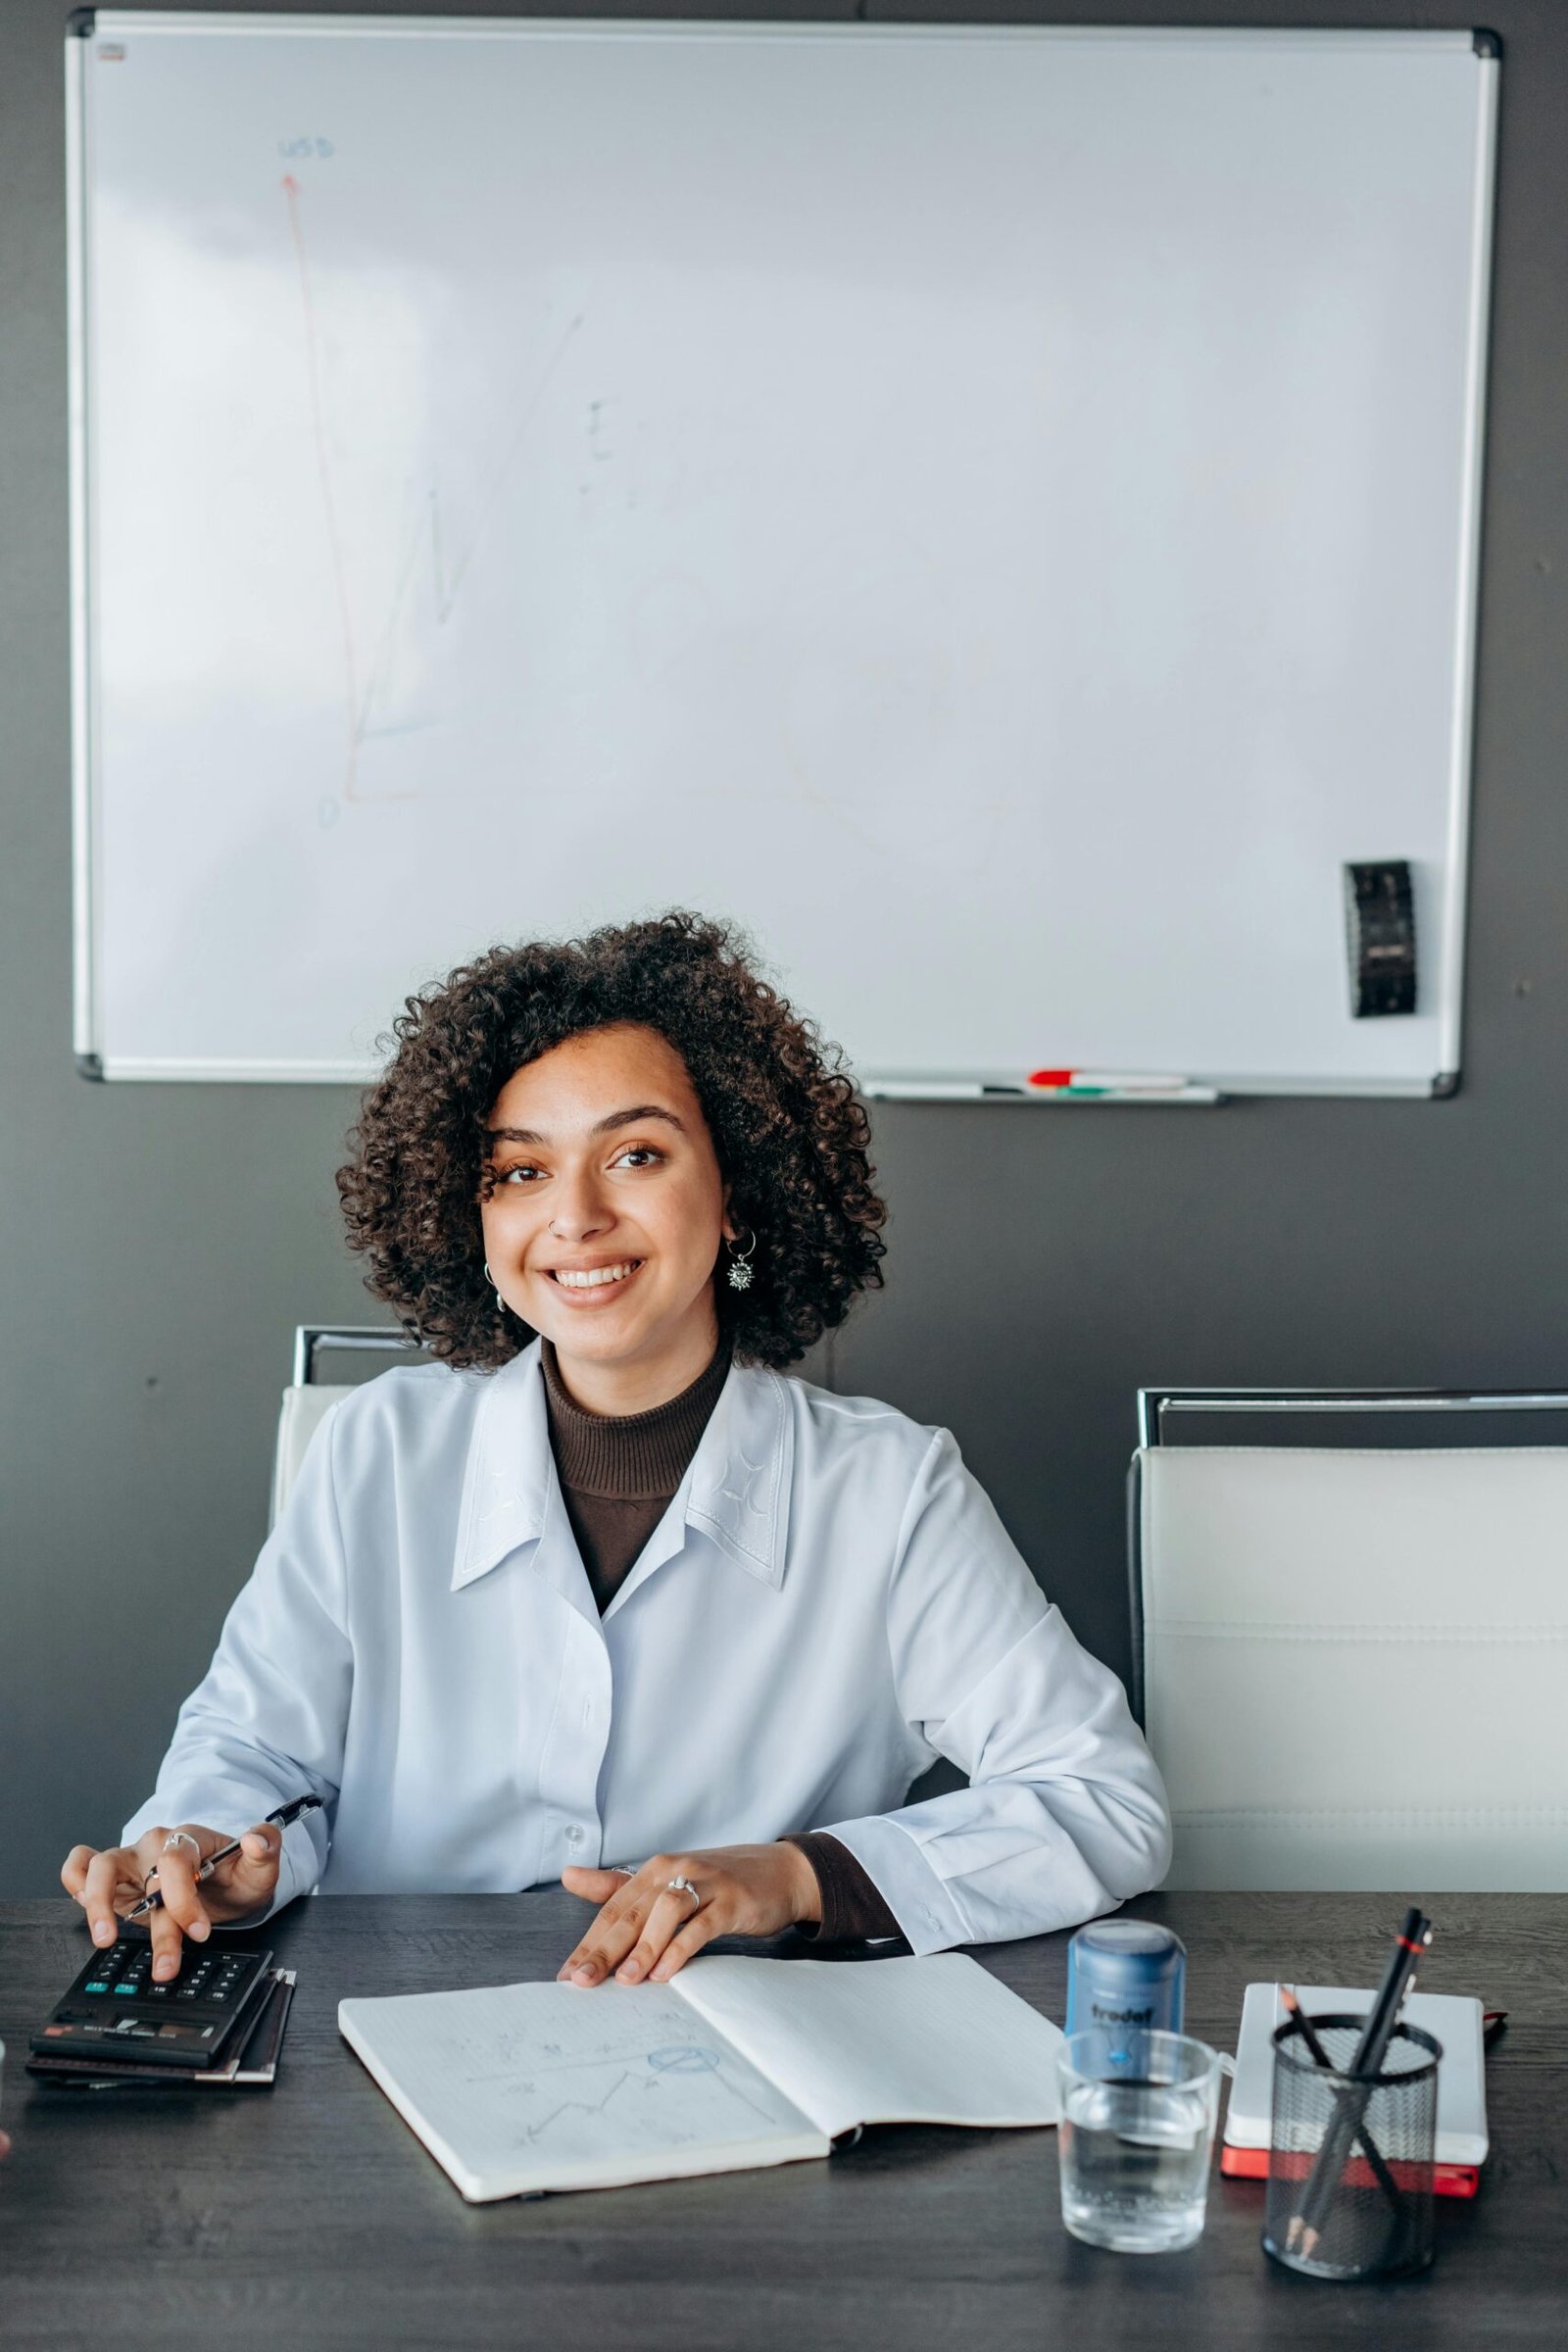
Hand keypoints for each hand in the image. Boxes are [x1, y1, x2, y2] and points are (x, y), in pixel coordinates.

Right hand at [60, 1822, 283, 1981]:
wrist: (223, 1882)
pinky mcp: (113, 1877)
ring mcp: (131, 1860)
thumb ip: (265, 1849)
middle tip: (164, 1962)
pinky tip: (87, 1911)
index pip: (175, 1860)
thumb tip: (255, 1839)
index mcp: (188, 1838)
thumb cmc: (236, 1875)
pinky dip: (74, 1882)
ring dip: (97, 1904)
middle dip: (149, 1922)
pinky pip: (79, 1865)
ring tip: (105, 1940)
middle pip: (140, 1872)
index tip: (200, 1932)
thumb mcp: (261, 1867)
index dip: (184, 1898)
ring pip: (99, 1866)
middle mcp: (154, 1845)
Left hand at [559, 1843, 821, 1988]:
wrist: (781, 1872)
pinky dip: (681, 1947)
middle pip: (632, 1912)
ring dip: (643, 1947)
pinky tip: (666, 1972)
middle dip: (604, 1949)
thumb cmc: (717, 1883)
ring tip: (626, 1981)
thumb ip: (617, 1885)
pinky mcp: (732, 1900)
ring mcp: (705, 1883)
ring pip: (665, 1913)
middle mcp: (675, 1870)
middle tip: (581, 1981)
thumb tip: (568, 1875)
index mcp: (655, 1869)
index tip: (566, 1975)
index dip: (589, 1941)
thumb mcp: (666, 1881)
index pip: (613, 1908)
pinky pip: (701, 1924)